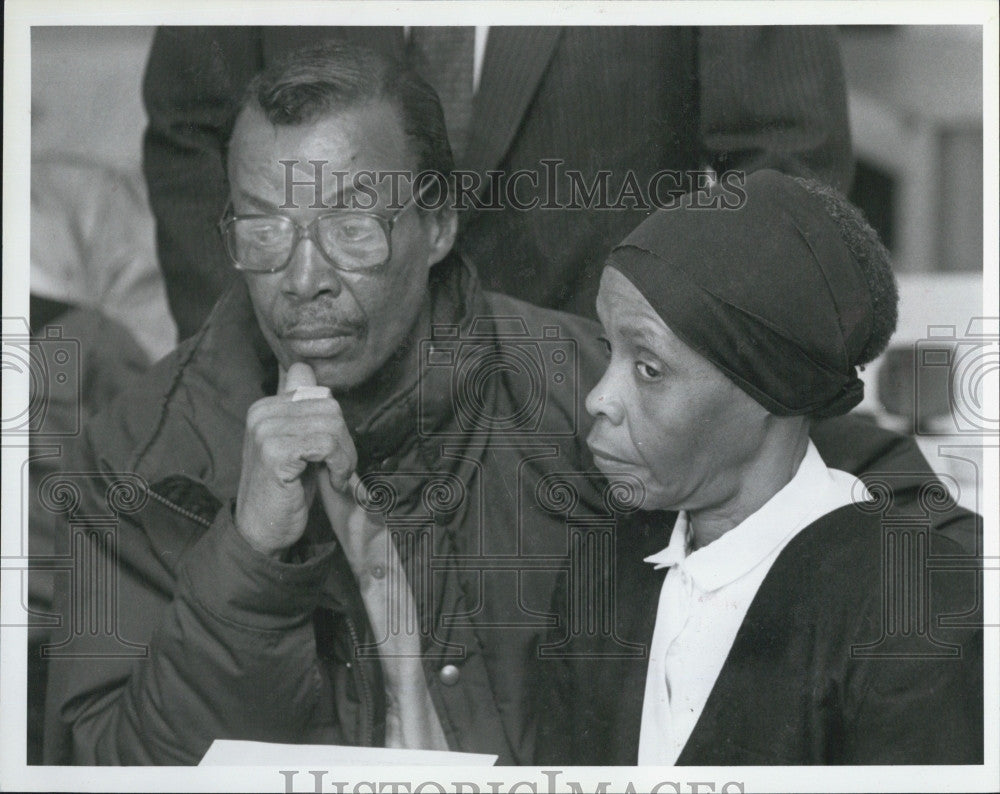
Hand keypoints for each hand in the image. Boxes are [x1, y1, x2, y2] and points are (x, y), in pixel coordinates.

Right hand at [234, 363, 356, 555]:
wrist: (261, 531)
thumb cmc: (286, 489)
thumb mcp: (297, 443)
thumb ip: (302, 409)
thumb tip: (305, 369)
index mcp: (266, 406)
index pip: (319, 392)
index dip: (334, 421)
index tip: (332, 449)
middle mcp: (262, 412)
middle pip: (330, 407)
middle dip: (344, 440)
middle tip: (340, 467)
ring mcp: (266, 431)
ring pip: (332, 424)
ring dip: (344, 455)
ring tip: (336, 475)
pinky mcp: (275, 453)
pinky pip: (327, 444)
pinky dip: (339, 464)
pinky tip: (332, 482)